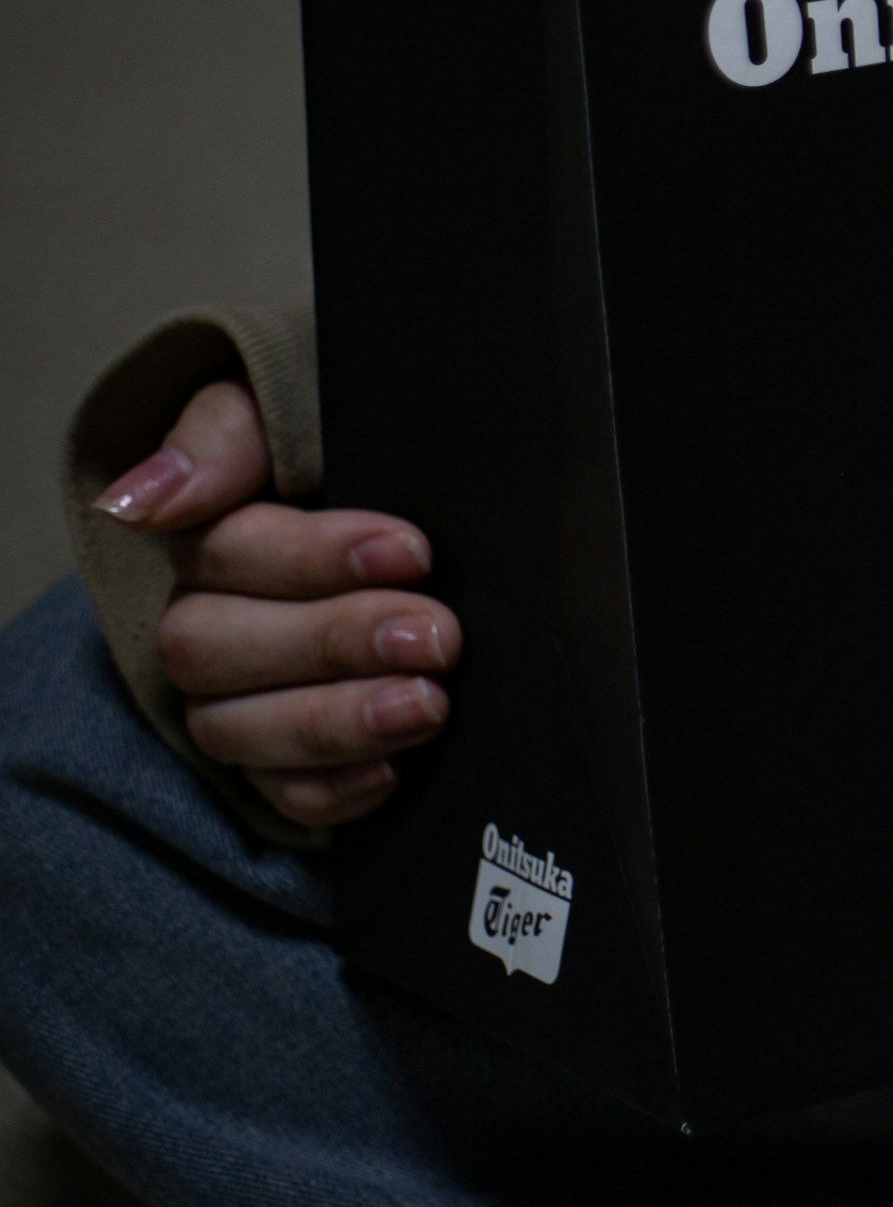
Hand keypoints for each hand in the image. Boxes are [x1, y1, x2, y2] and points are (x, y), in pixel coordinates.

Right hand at [93, 381, 457, 828]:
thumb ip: (224, 436)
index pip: (226, 553)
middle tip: (437, 635)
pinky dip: (330, 791)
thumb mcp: (295, 410)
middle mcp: (208, 622)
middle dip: (334, 643)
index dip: (313, 557)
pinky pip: (278, 795)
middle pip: (218, 650)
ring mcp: (239, 696)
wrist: (434, 509)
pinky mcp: (281, 759)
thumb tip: (141, 500)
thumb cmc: (357, 449)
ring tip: (429, 703)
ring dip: (338, 722)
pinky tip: (392, 770)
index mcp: (208, 534)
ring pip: (241, 730)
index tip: (410, 550)